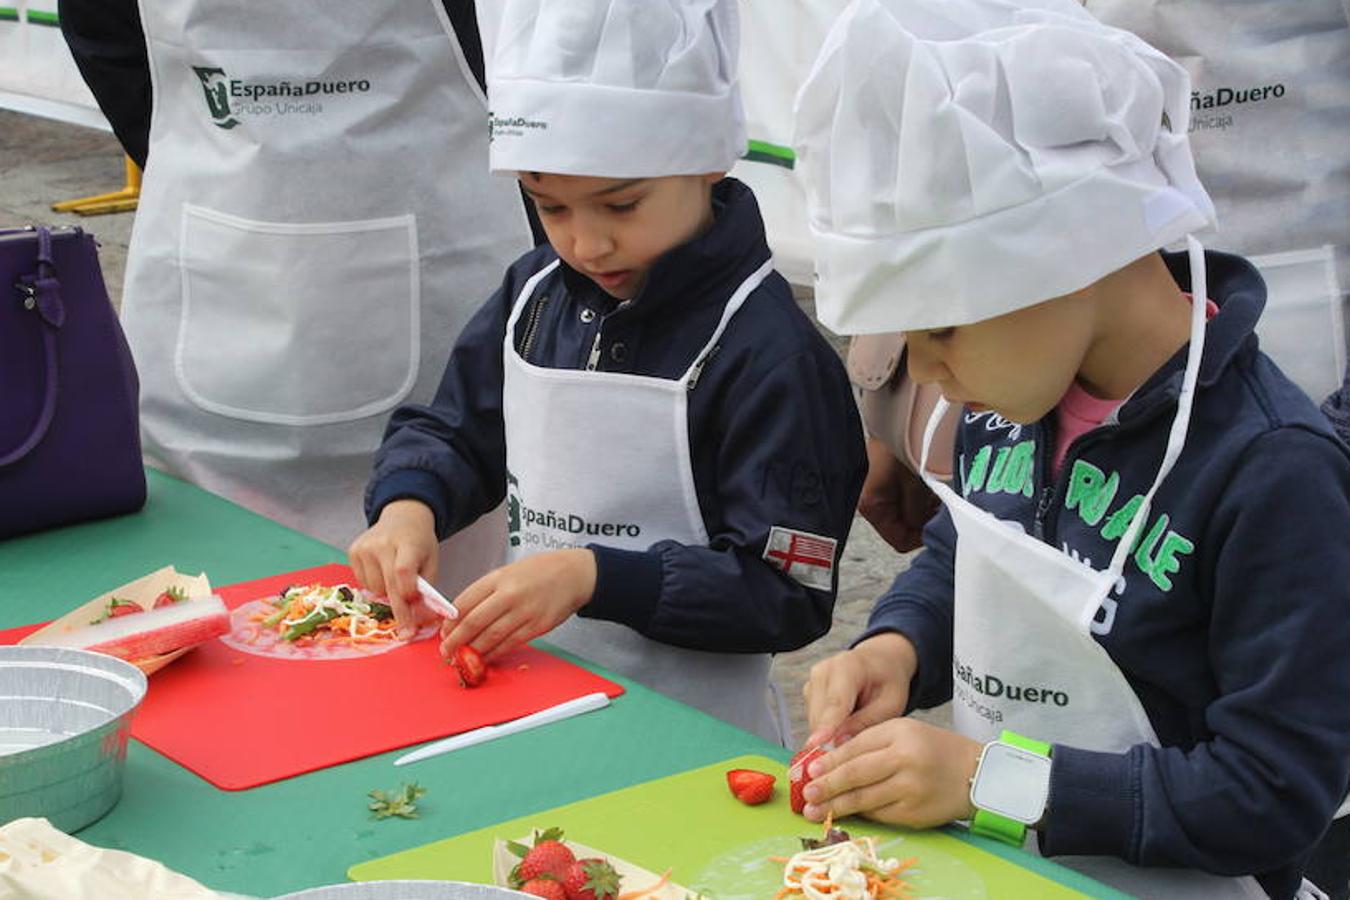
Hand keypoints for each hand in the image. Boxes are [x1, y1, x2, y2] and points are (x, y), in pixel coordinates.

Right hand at [348, 499, 440, 637]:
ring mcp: (364, 547)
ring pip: (374, 589)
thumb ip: (426, 589)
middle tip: (407, 631)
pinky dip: (375, 586)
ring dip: (386, 594)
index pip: (403, 571)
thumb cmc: (419, 543)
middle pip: (388, 585)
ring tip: (394, 579)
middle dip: (399, 612)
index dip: (406, 596)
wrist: (402, 518)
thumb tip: (421, 618)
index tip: (413, 620)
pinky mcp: (352, 551)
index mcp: (408, 543)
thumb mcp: (431, 561)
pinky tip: (382, 572)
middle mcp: (382, 543)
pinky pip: (363, 584)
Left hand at [439, 549, 596, 660]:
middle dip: (455, 641)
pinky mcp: (537, 626)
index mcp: (498, 578)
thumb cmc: (540, 572)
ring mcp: (524, 611)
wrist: (574, 574)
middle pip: (474, 622)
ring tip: (461, 659)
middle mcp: (510, 594)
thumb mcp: (509, 572)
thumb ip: (487, 591)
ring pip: (491, 637)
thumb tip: (461, 615)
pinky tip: (484, 658)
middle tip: (445, 651)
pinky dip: (494, 653)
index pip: (464, 602)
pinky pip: (510, 644)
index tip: (443, 632)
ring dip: (472, 651)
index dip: (450, 621)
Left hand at [801, 718, 982, 828]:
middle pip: (856, 773)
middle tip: (806, 794)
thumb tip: (829, 760)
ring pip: (865, 798)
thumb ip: (870, 742)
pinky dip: (861, 813)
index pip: (856, 747)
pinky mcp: (915, 813)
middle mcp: (905, 759)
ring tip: (814, 811)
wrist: (976, 774)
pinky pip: (880, 814)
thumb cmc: (933, 750)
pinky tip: (845, 813)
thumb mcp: (904, 732)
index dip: (830, 760)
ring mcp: (911, 788)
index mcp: (900, 732)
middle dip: (827, 785)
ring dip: (836, 806)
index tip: (810, 770)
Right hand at [802, 632, 917, 748]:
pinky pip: (814, 718)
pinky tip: (847, 721)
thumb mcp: (890, 704)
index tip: (815, 744)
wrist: (880, 661)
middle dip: (831, 737)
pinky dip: (828, 727)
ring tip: (857, 727)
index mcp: (849, 666)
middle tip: (854, 752)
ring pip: (814, 719)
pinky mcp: (808, 690)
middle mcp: (824, 670)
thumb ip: (865, 722)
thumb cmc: (888, 683)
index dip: (826, 725)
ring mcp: (813, 680)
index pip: (836, 701)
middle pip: (820, 714)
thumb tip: (837, 742)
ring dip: (831, 733)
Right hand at [857, 437, 939, 552]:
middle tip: (941, 506)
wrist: (891, 419)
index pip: (900, 541)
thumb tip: (923, 530)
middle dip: (924, 520)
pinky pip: (905, 500)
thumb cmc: (898, 448)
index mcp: (872, 507)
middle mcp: (871, 504)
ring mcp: (877, 494)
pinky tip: (929, 485)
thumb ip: (917, 513)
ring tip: (937, 493)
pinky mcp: (884, 484)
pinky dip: (919, 498)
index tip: (939, 524)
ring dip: (924, 508)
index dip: (922, 537)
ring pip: (907, 514)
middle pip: (904, 528)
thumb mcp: (912, 484)